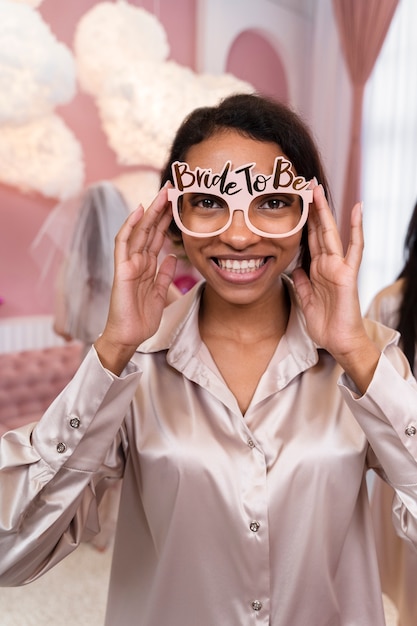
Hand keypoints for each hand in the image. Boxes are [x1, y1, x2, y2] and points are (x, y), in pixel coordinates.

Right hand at [94, 187, 176, 373]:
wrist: (129, 336)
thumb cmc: (141, 318)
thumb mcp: (160, 293)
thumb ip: (164, 274)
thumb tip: (173, 257)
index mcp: (147, 266)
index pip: (158, 236)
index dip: (167, 218)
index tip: (179, 202)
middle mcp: (138, 261)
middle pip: (150, 228)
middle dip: (161, 208)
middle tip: (173, 186)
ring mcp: (129, 263)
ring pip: (140, 231)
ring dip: (151, 211)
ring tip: (162, 192)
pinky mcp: (122, 269)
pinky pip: (124, 243)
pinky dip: (130, 226)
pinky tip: (139, 211)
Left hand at [292, 184, 379, 393]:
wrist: (339, 341)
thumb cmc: (325, 323)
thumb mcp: (305, 300)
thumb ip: (300, 283)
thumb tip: (295, 268)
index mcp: (316, 270)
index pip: (308, 240)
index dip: (301, 221)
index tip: (293, 203)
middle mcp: (327, 264)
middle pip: (317, 230)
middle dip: (310, 208)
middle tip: (303, 185)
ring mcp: (338, 266)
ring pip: (330, 233)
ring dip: (324, 211)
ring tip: (317, 189)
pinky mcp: (348, 273)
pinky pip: (354, 247)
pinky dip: (356, 228)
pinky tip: (357, 209)